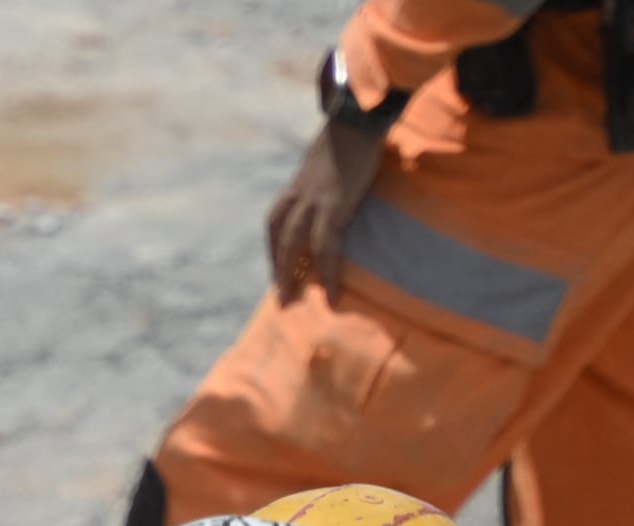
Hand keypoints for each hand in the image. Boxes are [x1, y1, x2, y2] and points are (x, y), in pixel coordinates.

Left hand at [266, 113, 386, 300]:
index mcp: (297, 185)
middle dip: (278, 267)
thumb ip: (325, 177)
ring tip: (291, 300)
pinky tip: (332, 293)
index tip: (277, 268)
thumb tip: (335, 185)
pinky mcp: (333, 206)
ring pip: (292, 245)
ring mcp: (313, 201)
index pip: (276, 221)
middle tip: (280, 297)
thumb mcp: (329, 159)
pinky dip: (327, 272)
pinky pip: (325, 247)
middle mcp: (298, 195)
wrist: (357, 117)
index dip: (275, 248)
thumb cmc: (351, 134)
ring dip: (290, 274)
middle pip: (279, 236)